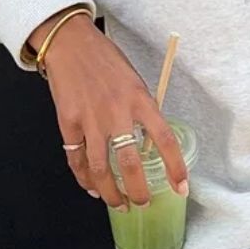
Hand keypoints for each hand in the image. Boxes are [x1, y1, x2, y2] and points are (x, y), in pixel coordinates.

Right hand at [34, 11, 188, 209]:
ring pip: (101, 169)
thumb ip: (141, 109)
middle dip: (138, 190)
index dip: (175, 167)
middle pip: (130, 163)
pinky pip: (77, 159)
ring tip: (119, 204)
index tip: (181, 187)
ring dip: (111, 193)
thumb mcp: (134, 80)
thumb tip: (147, 140)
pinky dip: (84, 178)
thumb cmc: (106, 60)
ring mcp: (90, 120)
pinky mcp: (68, 123)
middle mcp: (117, 112)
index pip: (165, 139)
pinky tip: (92, 187)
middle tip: (143, 203)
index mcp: (140, 99)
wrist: (70, 44)